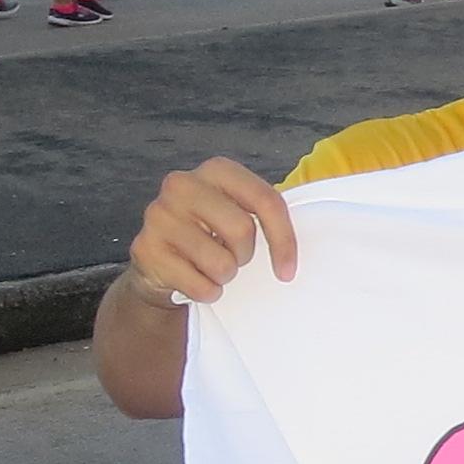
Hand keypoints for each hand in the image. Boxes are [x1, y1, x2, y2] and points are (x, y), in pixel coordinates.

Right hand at [128, 158, 297, 303]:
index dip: (284, 240)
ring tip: (210, 267)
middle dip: (245, 256)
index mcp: (215, 170)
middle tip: (233, 258)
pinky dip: (206, 292)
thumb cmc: (210, 235)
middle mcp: (182, 184)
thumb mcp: (238, 213)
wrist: (159, 262)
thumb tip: (319, 233)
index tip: (288, 270)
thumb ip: (265, 212)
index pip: (266, 201)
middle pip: (242, 231)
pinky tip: (193, 279)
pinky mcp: (145, 249)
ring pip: (221, 263)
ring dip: (224, 277)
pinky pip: (199, 286)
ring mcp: (158, 215)